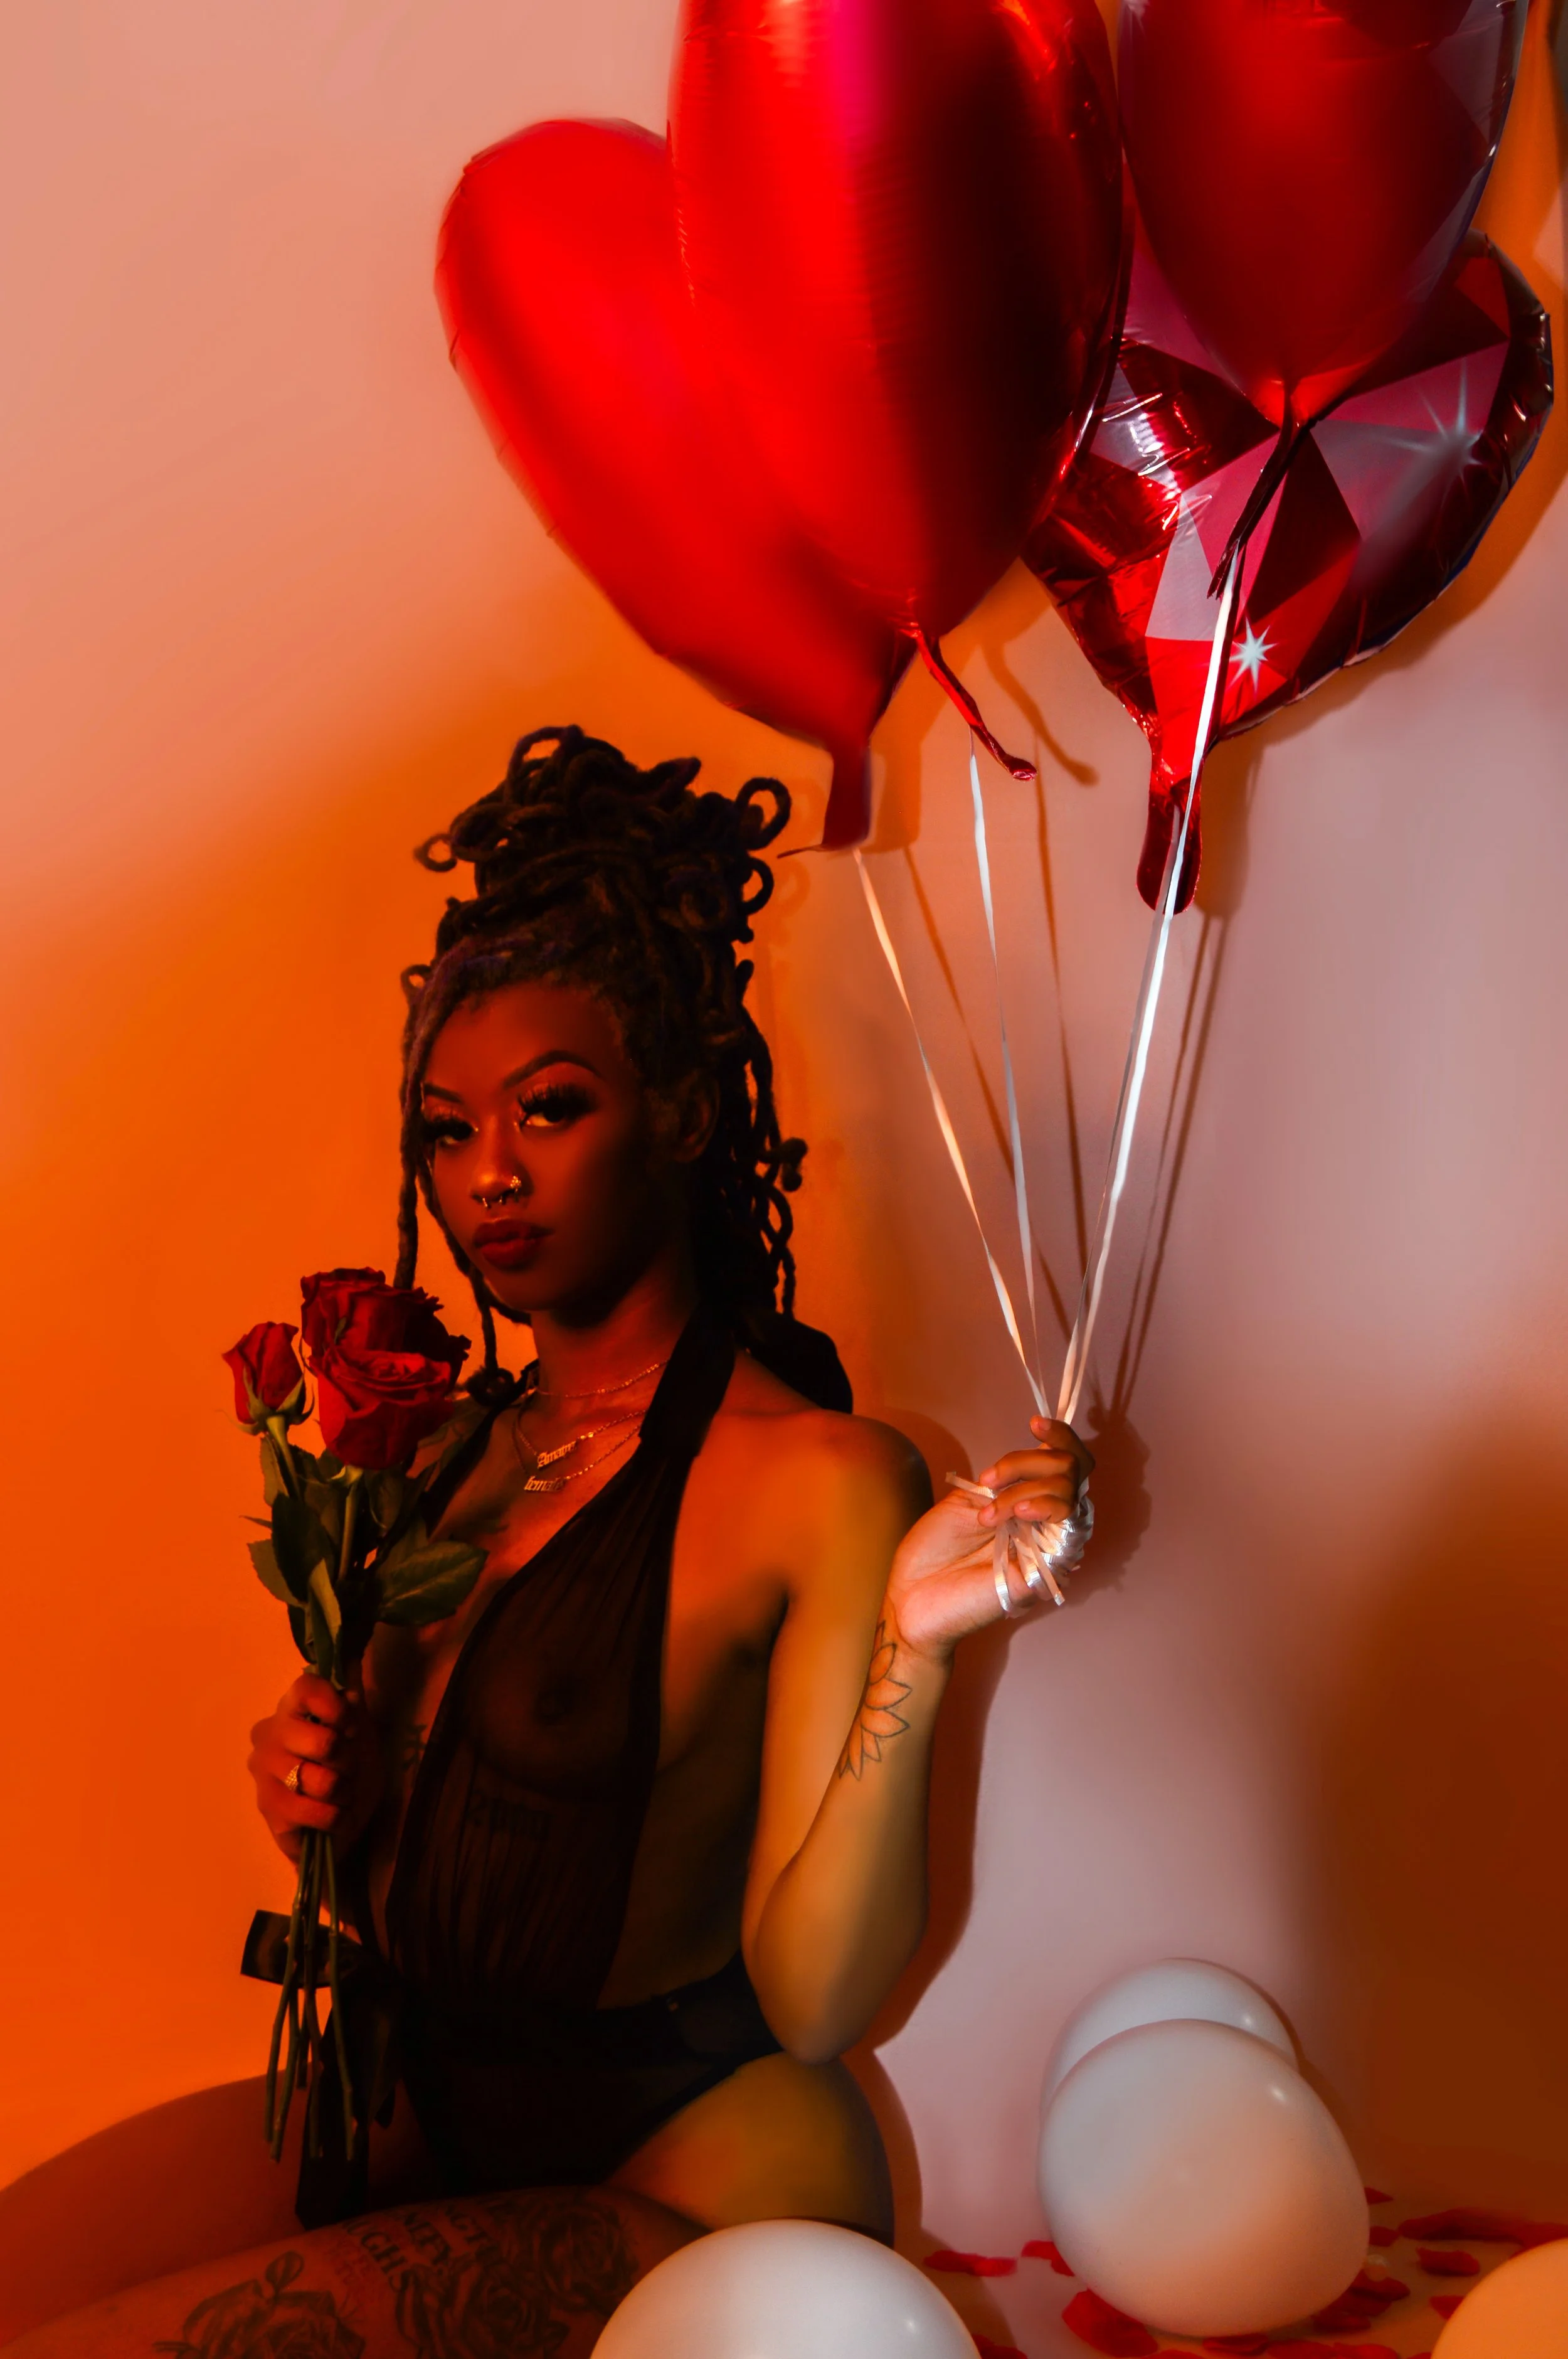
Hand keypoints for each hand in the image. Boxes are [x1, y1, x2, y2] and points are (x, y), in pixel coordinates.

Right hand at [248, 1672, 382, 1862]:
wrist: (341, 1820)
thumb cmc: (348, 1768)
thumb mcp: (359, 1729)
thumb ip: (352, 1696)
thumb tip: (349, 1659)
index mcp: (289, 1708)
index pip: (307, 1688)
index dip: (337, 1709)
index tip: (352, 1728)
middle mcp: (268, 1736)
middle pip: (324, 1742)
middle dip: (349, 1761)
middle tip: (348, 1770)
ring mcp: (263, 1775)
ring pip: (321, 1781)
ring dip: (344, 1792)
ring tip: (341, 1794)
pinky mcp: (268, 1811)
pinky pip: (315, 1812)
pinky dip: (336, 1817)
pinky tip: (335, 1816)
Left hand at [884, 1417, 1093, 1665]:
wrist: (912, 1596)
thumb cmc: (933, 1553)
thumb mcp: (967, 1500)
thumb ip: (1002, 1481)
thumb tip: (1035, 1455)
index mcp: (1028, 1505)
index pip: (1068, 1464)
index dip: (1061, 1437)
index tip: (1034, 1423)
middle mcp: (1046, 1524)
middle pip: (1073, 1469)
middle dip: (1028, 1462)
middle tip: (990, 1480)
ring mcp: (1049, 1546)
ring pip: (1070, 1491)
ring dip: (1024, 1488)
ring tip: (990, 1514)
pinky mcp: (1047, 1568)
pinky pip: (1067, 1524)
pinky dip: (1042, 1505)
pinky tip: (1015, 1512)